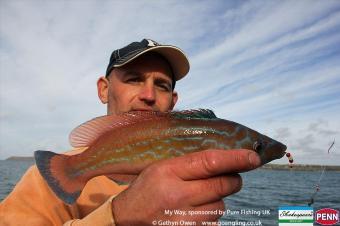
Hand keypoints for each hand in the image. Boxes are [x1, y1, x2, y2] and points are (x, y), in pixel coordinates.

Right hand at [111, 149, 260, 224]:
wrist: (127, 219)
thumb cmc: (146, 189)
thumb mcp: (161, 168)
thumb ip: (190, 164)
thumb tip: (224, 159)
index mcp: (169, 173)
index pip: (210, 162)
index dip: (235, 158)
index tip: (253, 157)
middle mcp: (177, 197)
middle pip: (222, 186)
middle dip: (232, 180)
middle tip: (230, 177)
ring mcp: (183, 220)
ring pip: (220, 207)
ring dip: (217, 200)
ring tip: (199, 198)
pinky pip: (213, 224)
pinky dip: (209, 216)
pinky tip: (194, 213)